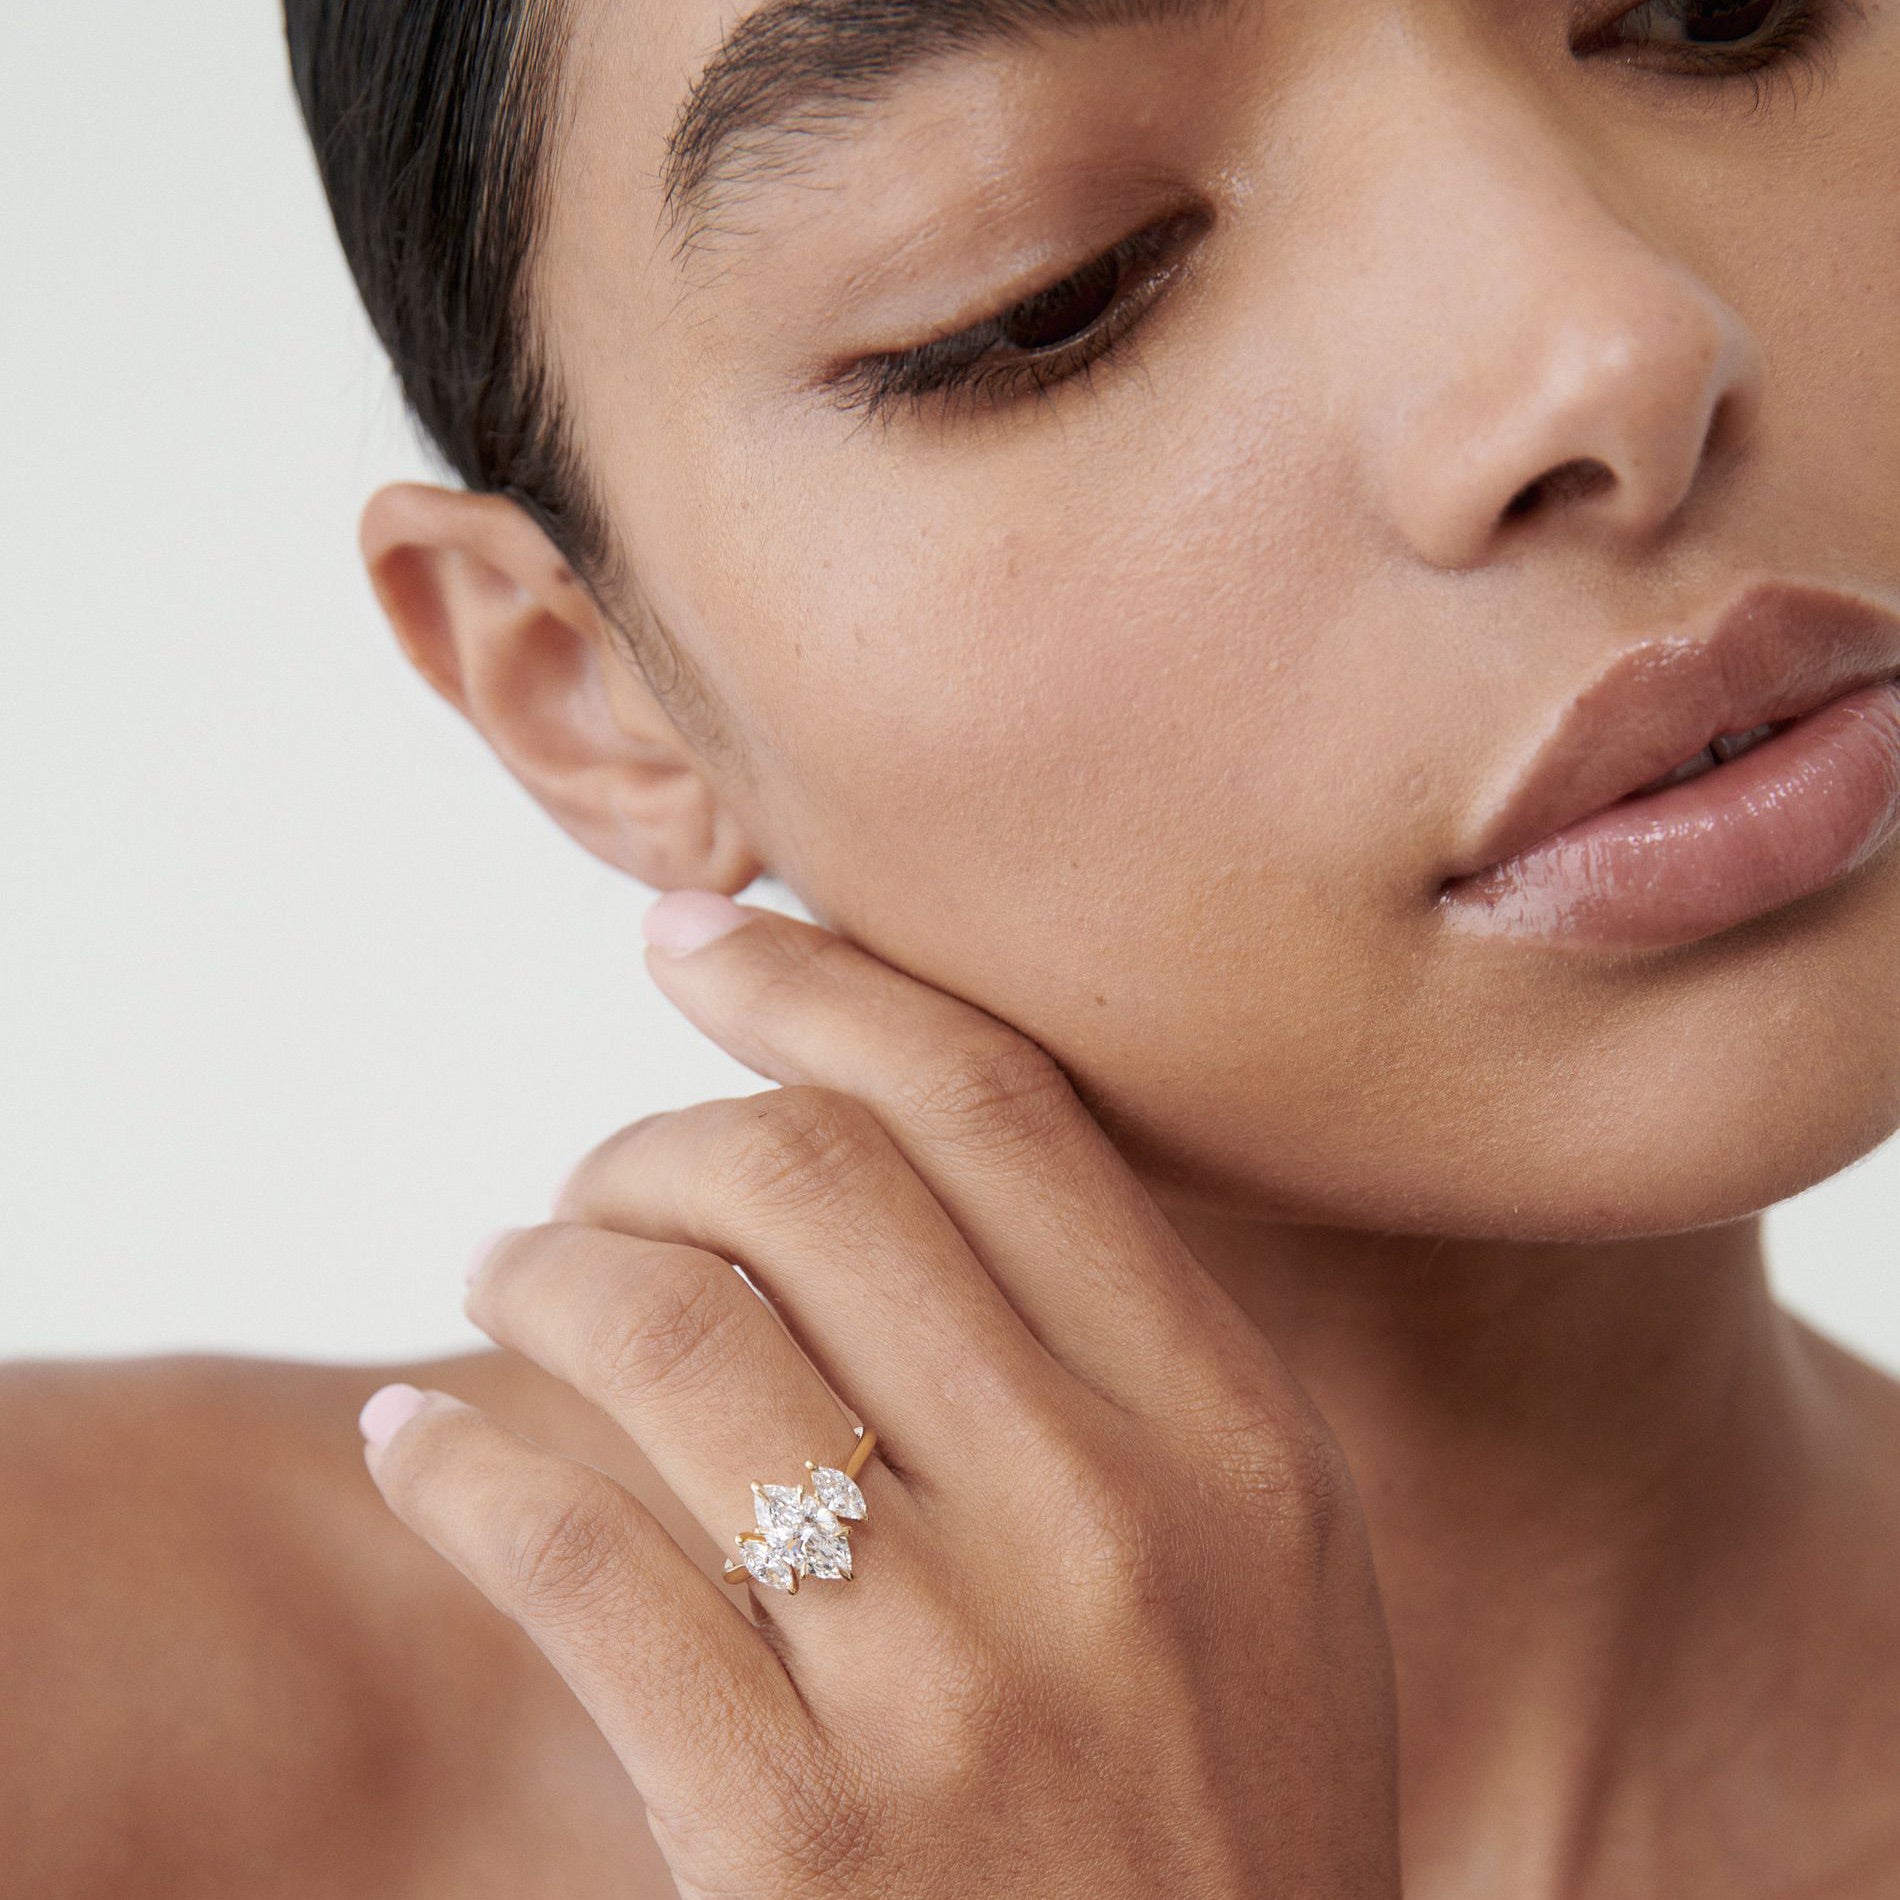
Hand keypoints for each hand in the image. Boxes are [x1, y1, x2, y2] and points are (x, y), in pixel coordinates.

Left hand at [358, 892, 1400, 1897]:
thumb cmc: (1225, 1822)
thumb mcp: (1267, 1564)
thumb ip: (1131, 1356)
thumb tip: (904, 1152)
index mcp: (1226, 1431)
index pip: (993, 1109)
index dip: (825, 986)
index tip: (702, 938)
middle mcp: (1101, 1519)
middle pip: (811, 1180)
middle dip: (658, 1131)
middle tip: (598, 1175)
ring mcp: (949, 1678)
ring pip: (671, 1332)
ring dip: (541, 1268)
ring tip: (506, 1275)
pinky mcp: (794, 1834)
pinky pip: (567, 1563)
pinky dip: (451, 1463)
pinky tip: (411, 1435)